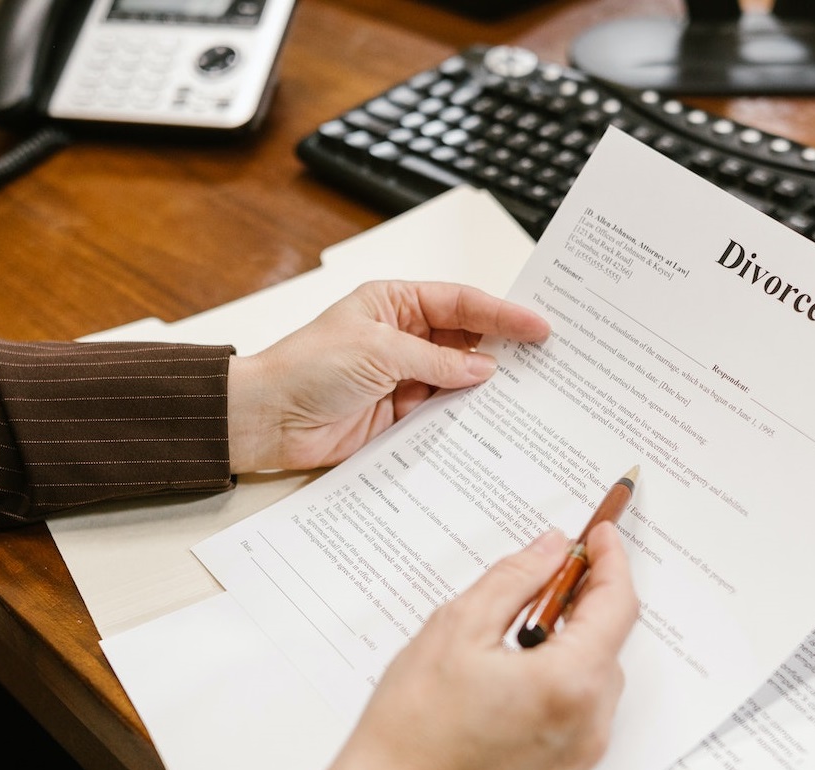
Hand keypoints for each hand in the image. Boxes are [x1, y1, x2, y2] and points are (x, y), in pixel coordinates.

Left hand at [226, 281, 549, 472]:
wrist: (268, 419)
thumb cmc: (306, 368)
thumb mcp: (378, 352)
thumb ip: (436, 362)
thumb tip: (484, 370)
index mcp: (395, 303)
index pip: (460, 303)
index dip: (502, 314)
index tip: (539, 325)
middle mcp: (403, 337)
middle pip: (466, 341)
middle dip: (503, 349)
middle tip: (546, 359)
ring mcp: (403, 378)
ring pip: (459, 380)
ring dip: (487, 388)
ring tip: (529, 393)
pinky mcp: (400, 416)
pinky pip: (442, 415)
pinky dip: (465, 418)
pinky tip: (491, 422)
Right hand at [271, 522, 637, 769]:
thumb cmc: (413, 723)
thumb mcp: (458, 626)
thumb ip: (515, 578)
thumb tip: (552, 548)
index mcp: (571, 683)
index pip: (615, 605)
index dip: (610, 561)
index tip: (599, 534)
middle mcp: (590, 724)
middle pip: (608, 642)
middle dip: (584, 602)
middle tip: (544, 575)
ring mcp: (581, 755)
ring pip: (595, 678)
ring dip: (571, 644)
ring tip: (514, 632)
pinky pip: (581, 712)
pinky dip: (562, 682)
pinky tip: (515, 675)